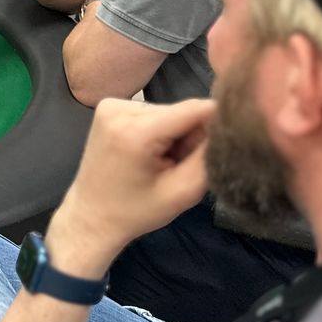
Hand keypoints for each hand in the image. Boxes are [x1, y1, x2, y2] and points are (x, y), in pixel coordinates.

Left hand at [45, 97, 215, 276]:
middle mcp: (120, 108)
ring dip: (174, 136)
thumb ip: (209, 155)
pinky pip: (152, 114)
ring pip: (169, 112)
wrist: (91, 216)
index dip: (218, 123)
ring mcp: (111, 105)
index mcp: (135, 130)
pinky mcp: (109, 107)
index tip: (229, 141)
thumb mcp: (184, 191)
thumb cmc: (136, 211)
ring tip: (161, 164)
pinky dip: (159, 132)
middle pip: (181, 111)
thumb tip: (229, 123)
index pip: (195, 108)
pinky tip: (148, 155)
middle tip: (178, 168)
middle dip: (190, 138)